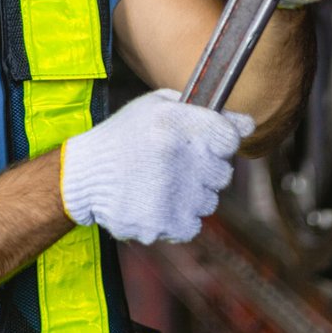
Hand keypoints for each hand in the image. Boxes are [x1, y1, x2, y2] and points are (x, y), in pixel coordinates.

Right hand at [60, 88, 254, 243]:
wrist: (83, 174)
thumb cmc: (124, 136)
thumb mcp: (157, 106)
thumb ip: (203, 110)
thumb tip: (248, 124)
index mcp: (176, 122)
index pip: (229, 138)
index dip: (219, 141)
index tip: (204, 143)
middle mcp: (177, 157)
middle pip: (223, 174)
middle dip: (204, 170)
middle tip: (173, 165)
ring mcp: (172, 194)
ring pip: (208, 202)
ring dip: (190, 196)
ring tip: (159, 184)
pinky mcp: (164, 224)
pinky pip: (192, 225)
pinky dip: (178, 219)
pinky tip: (156, 203)